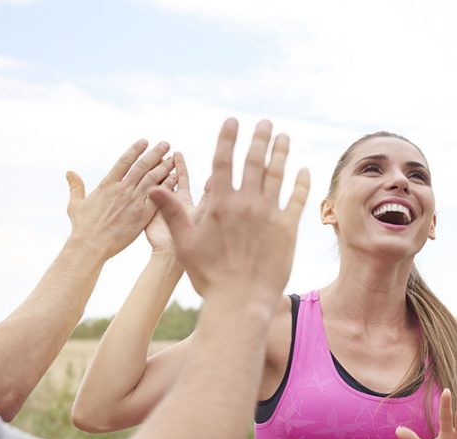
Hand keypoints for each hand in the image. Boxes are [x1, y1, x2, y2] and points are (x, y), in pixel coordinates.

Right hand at [66, 139, 172, 259]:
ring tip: (173, 158)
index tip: (144, 141)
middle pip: (142, 166)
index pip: (124, 161)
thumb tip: (70, 172)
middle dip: (155, 153)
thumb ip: (76, 187)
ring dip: (164, 167)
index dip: (135, 150)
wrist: (91, 245)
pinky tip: (176, 178)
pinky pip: (159, 197)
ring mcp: (133, 201)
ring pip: (152, 178)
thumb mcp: (76, 204)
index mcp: (107, 184)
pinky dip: (168, 186)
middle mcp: (122, 189)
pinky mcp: (143, 214)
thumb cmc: (82, 227)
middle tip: (165, 144)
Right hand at [149, 119, 309, 306]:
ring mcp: (269, 214)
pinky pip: (297, 200)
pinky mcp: (288, 229)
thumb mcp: (184, 243)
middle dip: (259, 138)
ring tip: (284, 138)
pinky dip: (301, 183)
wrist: (240, 300)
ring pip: (277, 175)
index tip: (233, 121)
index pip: (224, 161)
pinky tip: (304, 170)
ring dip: (281, 153)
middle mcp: (246, 203)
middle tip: (265, 122)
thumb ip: (172, 212)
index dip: (228, 138)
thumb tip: (152, 188)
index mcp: (220, 203)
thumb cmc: (209, 275)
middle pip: (254, 161)